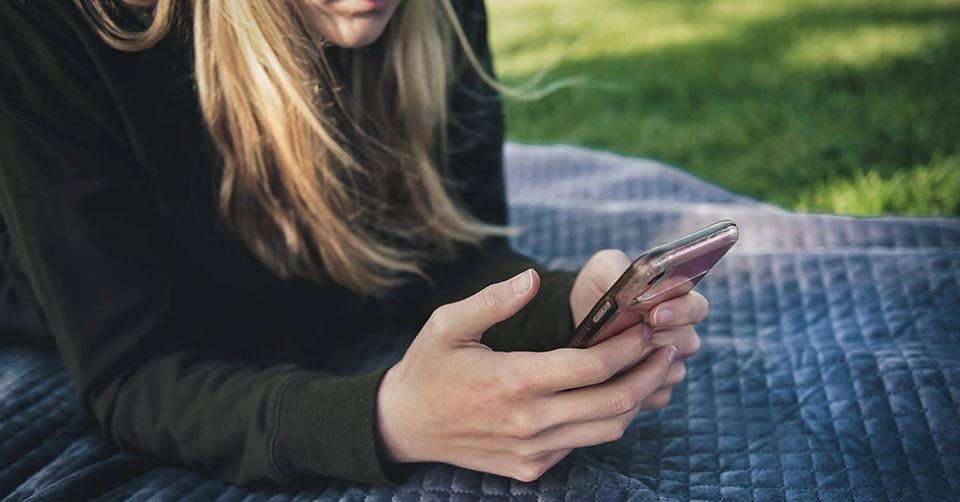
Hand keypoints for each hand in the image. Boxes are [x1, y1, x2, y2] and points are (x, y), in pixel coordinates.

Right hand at [377, 269, 677, 480]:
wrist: (405, 425)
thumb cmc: (428, 366)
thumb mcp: (448, 324)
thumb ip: (494, 300)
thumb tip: (532, 277)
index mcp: (513, 380)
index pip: (592, 365)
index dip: (629, 345)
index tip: (647, 326)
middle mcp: (528, 422)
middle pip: (613, 402)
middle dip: (649, 372)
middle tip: (667, 348)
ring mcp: (532, 451)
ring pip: (607, 429)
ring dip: (637, 399)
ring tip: (652, 371)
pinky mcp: (531, 467)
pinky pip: (582, 443)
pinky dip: (605, 419)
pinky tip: (612, 394)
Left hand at [569, 250, 706, 407]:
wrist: (575, 321)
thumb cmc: (596, 290)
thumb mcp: (603, 269)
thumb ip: (621, 269)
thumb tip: (644, 288)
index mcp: (676, 301)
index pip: (697, 307)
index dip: (681, 311)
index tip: (655, 313)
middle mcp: (680, 333)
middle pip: (688, 342)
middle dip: (659, 338)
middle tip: (636, 335)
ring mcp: (669, 363)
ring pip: (672, 370)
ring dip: (645, 364)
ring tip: (617, 356)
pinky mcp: (655, 388)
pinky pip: (657, 393)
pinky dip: (637, 386)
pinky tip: (616, 378)